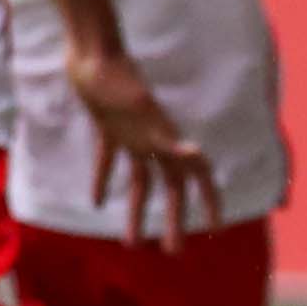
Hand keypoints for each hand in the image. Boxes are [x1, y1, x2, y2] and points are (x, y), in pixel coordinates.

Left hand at [61, 36, 219, 243]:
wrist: (92, 54)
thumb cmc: (118, 78)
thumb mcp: (142, 109)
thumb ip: (165, 136)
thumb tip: (194, 154)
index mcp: (165, 138)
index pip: (195, 176)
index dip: (207, 200)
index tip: (214, 227)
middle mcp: (153, 140)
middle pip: (168, 188)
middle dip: (172, 219)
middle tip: (172, 251)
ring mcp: (132, 135)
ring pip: (139, 182)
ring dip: (136, 211)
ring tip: (131, 243)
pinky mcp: (109, 128)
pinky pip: (109, 160)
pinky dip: (103, 180)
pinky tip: (96, 203)